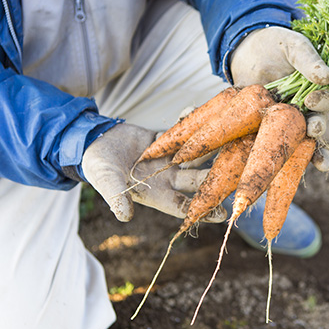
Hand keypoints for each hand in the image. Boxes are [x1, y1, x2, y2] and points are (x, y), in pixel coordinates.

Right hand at [81, 123, 226, 222]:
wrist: (92, 144)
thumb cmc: (98, 168)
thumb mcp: (106, 182)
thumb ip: (116, 197)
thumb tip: (124, 216)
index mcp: (156, 194)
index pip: (184, 205)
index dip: (202, 210)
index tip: (223, 213)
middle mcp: (167, 178)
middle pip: (196, 179)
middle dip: (215, 177)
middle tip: (236, 172)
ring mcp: (167, 159)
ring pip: (193, 155)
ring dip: (209, 148)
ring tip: (229, 140)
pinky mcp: (164, 141)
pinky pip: (180, 133)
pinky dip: (188, 123)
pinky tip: (199, 112)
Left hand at [230, 26, 328, 170]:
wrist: (245, 53)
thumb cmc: (274, 46)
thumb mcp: (293, 45)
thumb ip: (307, 59)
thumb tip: (326, 77)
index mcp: (320, 90)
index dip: (324, 102)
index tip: (311, 99)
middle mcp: (310, 111)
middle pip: (324, 128)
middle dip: (322, 131)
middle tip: (314, 128)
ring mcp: (292, 124)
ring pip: (310, 144)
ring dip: (316, 154)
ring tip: (320, 162)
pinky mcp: (272, 132)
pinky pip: (284, 150)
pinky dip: (290, 163)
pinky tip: (292, 173)